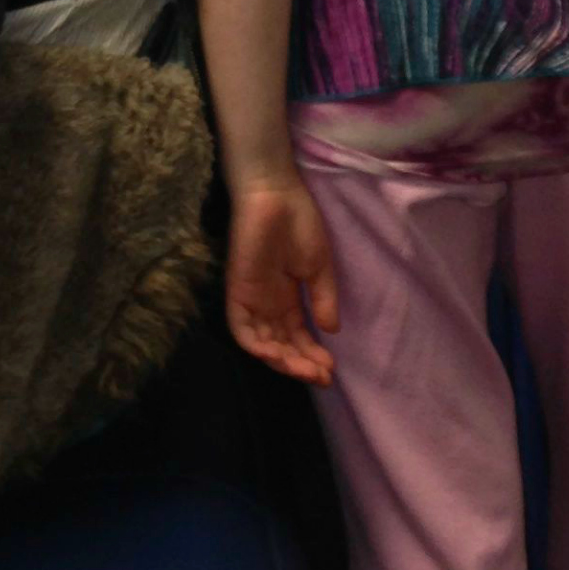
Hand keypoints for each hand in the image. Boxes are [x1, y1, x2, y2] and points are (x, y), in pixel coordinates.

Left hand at [224, 179, 338, 384]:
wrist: (276, 193)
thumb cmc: (298, 222)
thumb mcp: (318, 266)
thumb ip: (323, 298)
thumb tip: (331, 331)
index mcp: (286, 298)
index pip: (297, 337)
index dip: (312, 356)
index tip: (331, 371)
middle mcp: (267, 304)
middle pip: (280, 346)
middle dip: (300, 365)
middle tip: (321, 376)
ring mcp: (251, 298)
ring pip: (261, 343)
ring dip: (282, 361)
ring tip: (305, 370)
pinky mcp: (237, 290)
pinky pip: (240, 328)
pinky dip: (256, 346)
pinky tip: (276, 356)